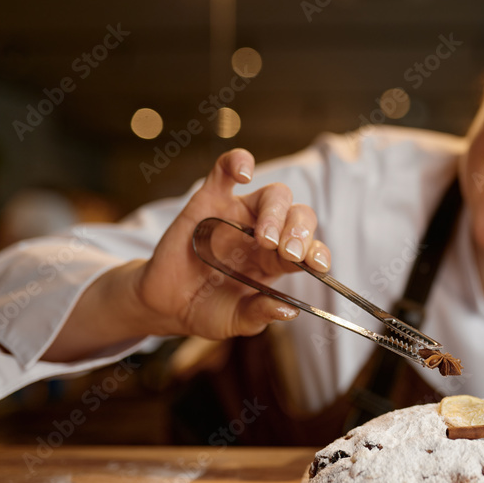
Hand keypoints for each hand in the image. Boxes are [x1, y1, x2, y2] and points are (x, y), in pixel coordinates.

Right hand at [134, 148, 331, 339]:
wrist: (165, 303)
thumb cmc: (206, 309)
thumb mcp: (235, 320)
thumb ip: (259, 314)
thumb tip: (289, 312)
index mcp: (277, 261)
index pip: (309, 248)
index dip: (318, 252)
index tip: (318, 265)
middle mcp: (265, 233)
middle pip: (298, 216)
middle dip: (299, 232)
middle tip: (289, 254)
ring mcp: (239, 214)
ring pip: (274, 194)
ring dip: (277, 212)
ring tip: (265, 238)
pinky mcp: (209, 199)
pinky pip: (226, 170)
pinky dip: (238, 162)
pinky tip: (244, 173)